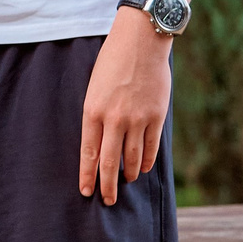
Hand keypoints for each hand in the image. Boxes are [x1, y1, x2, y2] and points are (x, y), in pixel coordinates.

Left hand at [79, 11, 173, 204]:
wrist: (141, 41)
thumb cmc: (112, 62)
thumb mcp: (94, 87)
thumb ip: (96, 115)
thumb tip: (99, 143)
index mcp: (92, 111)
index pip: (89, 152)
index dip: (87, 175)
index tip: (86, 191)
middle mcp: (114, 119)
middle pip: (110, 162)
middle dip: (107, 184)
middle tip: (106, 200)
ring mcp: (137, 119)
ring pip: (132, 157)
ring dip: (128, 173)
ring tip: (124, 181)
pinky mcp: (156, 116)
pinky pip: (150, 147)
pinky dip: (145, 161)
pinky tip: (141, 168)